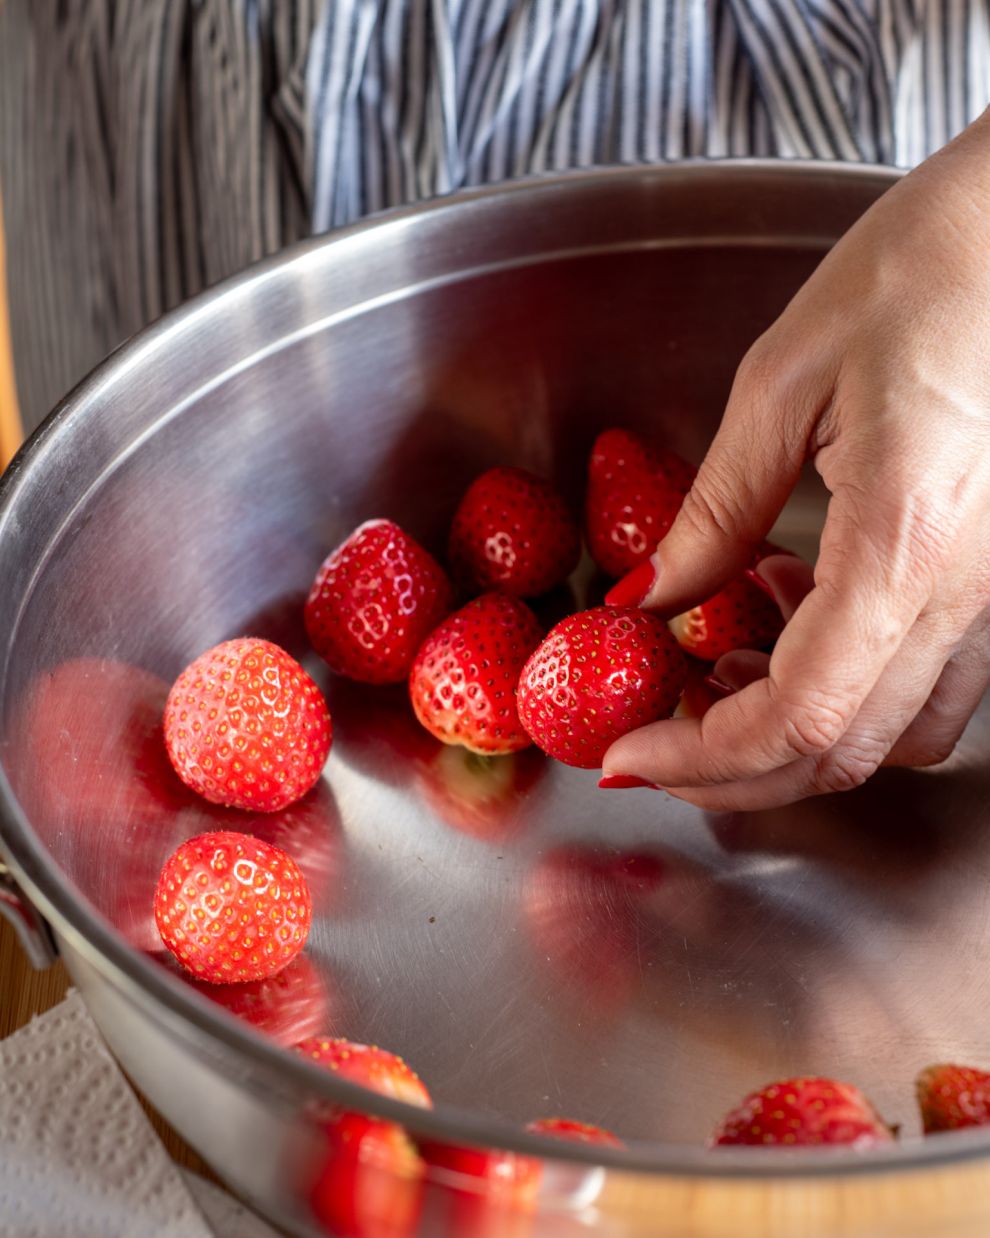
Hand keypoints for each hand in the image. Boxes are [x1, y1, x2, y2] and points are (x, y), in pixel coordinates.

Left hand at [602, 114, 989, 809]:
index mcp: (904, 541)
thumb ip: (713, 513)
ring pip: (897, 735)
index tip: (627, 754)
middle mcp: (969, 591)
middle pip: (845, 752)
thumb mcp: (781, 387)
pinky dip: (851, 692)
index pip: (800, 715)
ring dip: (796, 736)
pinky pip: (933, 684)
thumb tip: (648, 600)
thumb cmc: (920, 275)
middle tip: (655, 741)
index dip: (702, 757)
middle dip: (734, 769)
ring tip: (718, 672)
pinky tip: (796, 621)